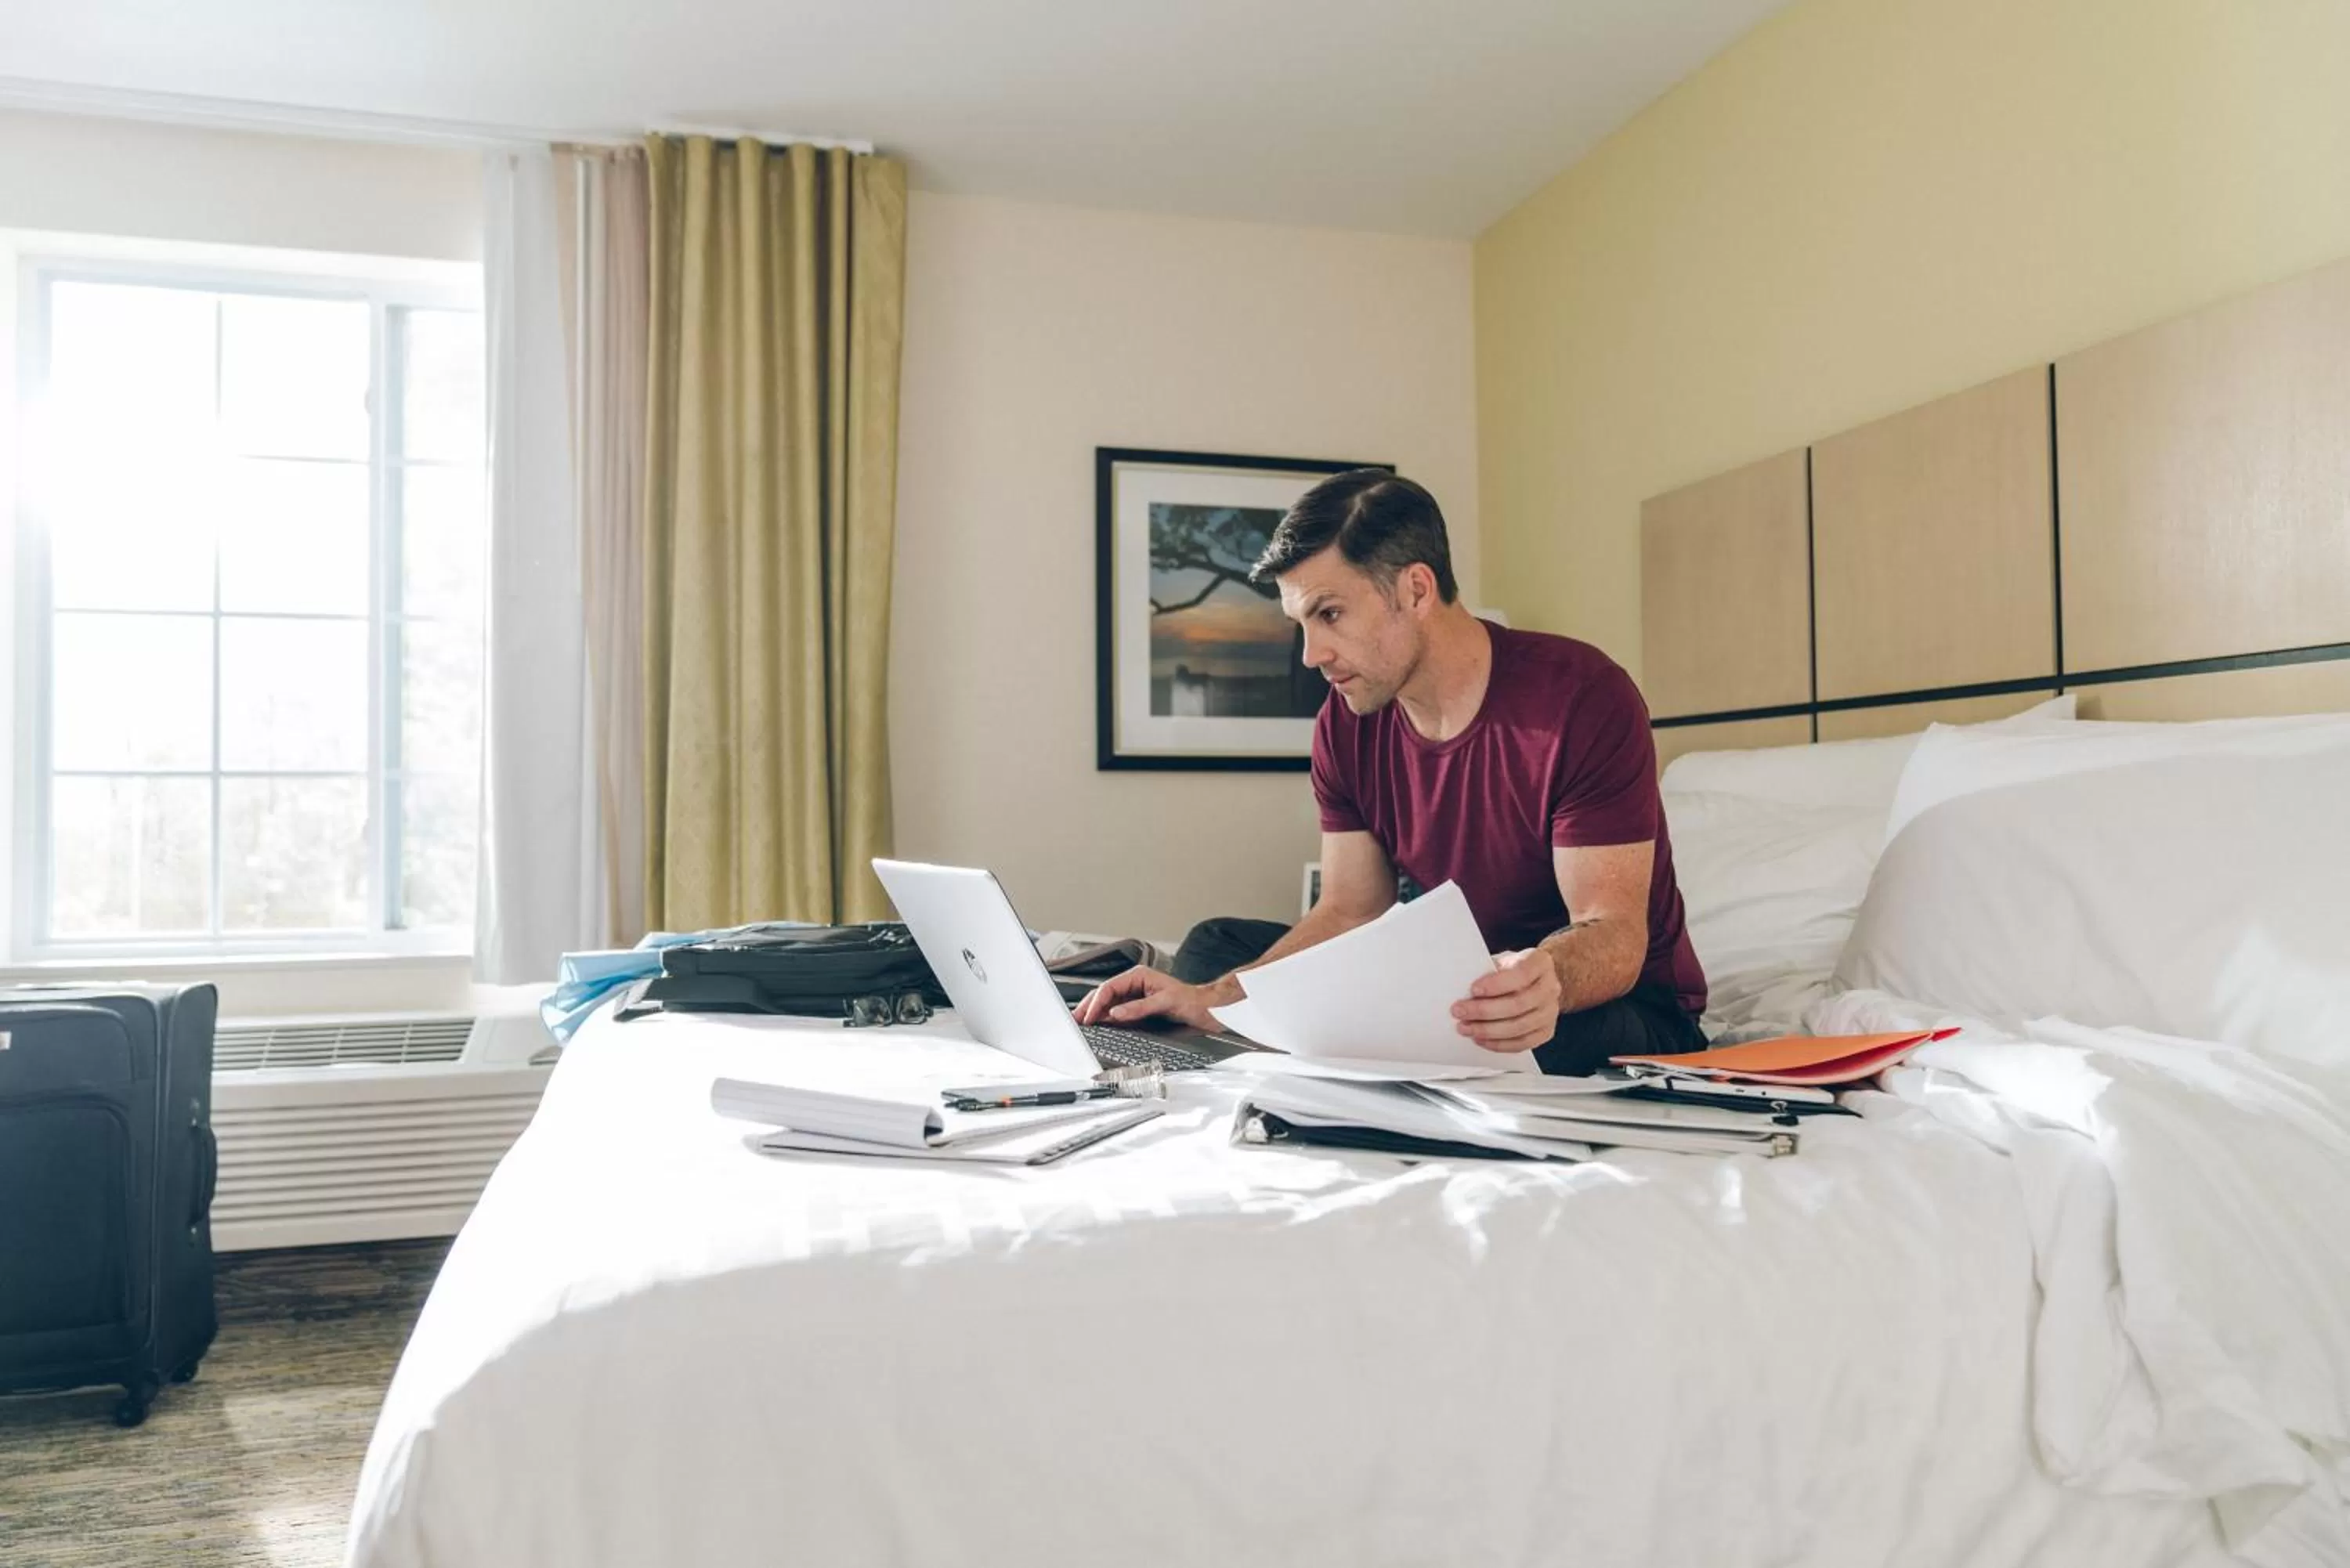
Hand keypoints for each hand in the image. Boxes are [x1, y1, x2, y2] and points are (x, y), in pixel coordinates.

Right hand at [1072, 966, 1221, 1031]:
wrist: (1205, 1008)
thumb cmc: (1190, 1001)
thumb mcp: (1165, 1002)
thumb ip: (1139, 1007)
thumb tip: (1116, 1012)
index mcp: (1139, 976)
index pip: (1110, 987)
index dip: (1097, 1002)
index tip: (1089, 1016)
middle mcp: (1134, 983)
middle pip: (1105, 993)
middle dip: (1089, 1006)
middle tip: (1075, 1019)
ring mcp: (1135, 995)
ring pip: (1108, 1003)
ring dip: (1095, 1013)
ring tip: (1081, 1023)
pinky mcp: (1137, 1006)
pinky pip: (1117, 1011)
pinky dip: (1105, 1018)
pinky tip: (1098, 1025)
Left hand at [1453, 949, 1562, 1052]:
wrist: (1536, 981)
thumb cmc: (1514, 969)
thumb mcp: (1503, 960)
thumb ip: (1489, 971)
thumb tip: (1462, 989)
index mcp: (1541, 963)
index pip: (1521, 974)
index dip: (1496, 984)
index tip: (1473, 990)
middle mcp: (1550, 987)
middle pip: (1519, 1004)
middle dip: (1484, 1011)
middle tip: (1460, 1012)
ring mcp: (1551, 1011)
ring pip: (1520, 1027)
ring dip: (1488, 1030)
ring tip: (1466, 1028)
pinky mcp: (1546, 1031)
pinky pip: (1522, 1043)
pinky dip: (1499, 1044)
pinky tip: (1481, 1039)